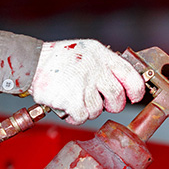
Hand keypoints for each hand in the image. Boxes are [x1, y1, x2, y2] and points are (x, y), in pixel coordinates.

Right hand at [29, 39, 144, 124]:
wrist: (31, 62)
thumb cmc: (60, 59)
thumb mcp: (88, 51)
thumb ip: (105, 64)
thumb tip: (124, 82)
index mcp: (102, 56)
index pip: (130, 76)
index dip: (136, 90)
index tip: (134, 97)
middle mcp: (96, 70)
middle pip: (117, 98)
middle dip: (111, 105)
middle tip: (99, 101)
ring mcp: (85, 86)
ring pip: (97, 110)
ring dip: (87, 108)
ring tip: (73, 95)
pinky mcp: (73, 101)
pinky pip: (82, 117)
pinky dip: (74, 115)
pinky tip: (66, 103)